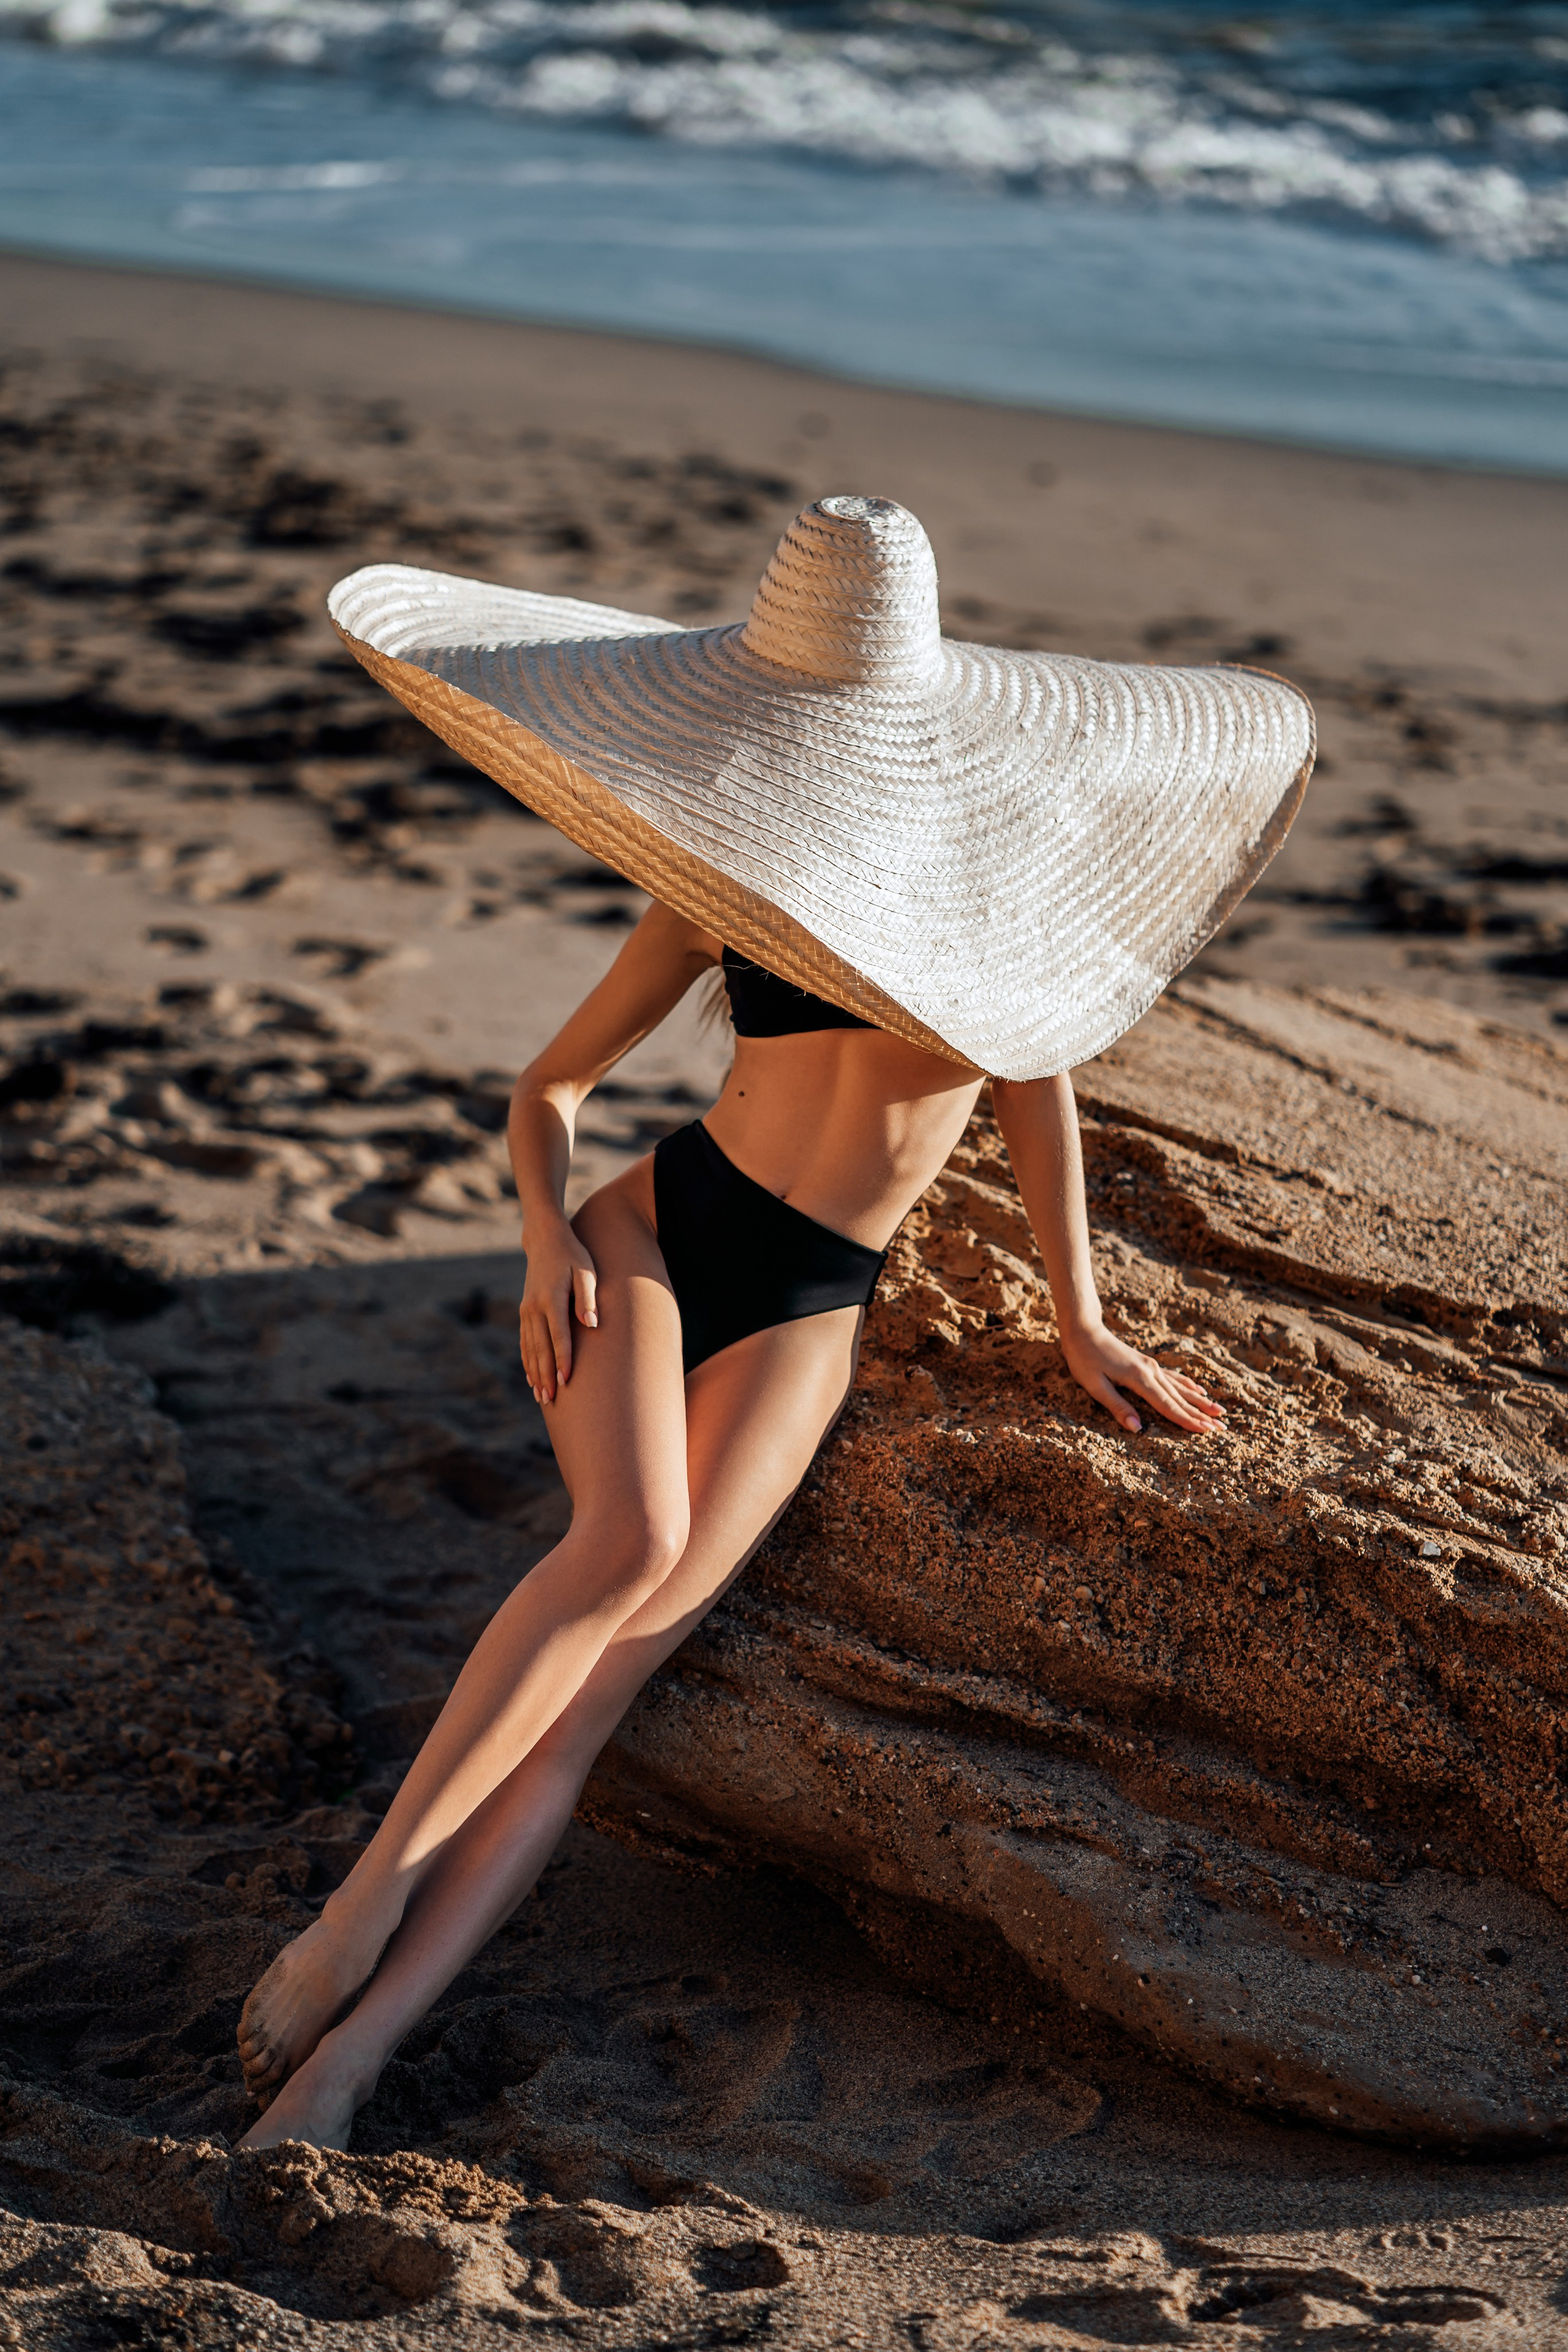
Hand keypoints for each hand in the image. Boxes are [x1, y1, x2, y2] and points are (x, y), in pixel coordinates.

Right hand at [519, 1224, 598, 1405]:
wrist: (544, 1240)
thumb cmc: (572, 1255)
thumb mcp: (586, 1270)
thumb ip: (587, 1297)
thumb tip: (592, 1324)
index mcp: (550, 1298)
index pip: (558, 1336)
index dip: (562, 1360)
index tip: (567, 1381)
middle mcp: (533, 1307)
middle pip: (540, 1348)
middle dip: (546, 1376)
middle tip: (551, 1400)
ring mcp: (526, 1311)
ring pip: (530, 1349)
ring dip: (535, 1374)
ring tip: (542, 1397)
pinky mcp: (524, 1312)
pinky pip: (525, 1342)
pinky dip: (527, 1362)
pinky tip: (532, 1379)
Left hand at [1061, 1321, 1224, 1435]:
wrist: (1083, 1329)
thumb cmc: (1084, 1359)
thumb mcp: (1095, 1386)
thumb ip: (1117, 1407)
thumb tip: (1137, 1429)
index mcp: (1139, 1380)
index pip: (1168, 1406)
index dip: (1187, 1421)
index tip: (1207, 1431)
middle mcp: (1151, 1372)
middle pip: (1180, 1398)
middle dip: (1201, 1414)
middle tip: (1222, 1428)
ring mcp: (1151, 1366)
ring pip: (1180, 1388)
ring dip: (1200, 1402)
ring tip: (1219, 1412)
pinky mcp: (1147, 1363)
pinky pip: (1173, 1377)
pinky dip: (1187, 1385)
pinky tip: (1199, 1390)